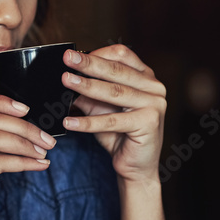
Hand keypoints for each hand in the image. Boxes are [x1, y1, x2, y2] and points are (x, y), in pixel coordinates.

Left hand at [61, 45, 166, 182]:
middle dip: (89, 64)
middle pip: (117, 70)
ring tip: (65, 81)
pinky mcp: (149, 123)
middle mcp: (154, 87)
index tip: (73, 55)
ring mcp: (155, 104)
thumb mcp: (100, 107)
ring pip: (114, 92)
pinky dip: (88, 122)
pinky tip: (69, 121)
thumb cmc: (119, 134)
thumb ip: (88, 92)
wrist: (135, 166)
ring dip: (87, 86)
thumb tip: (65, 77)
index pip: (122, 55)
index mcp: (145, 77)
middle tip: (67, 58)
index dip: (97, 53)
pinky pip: (112, 121)